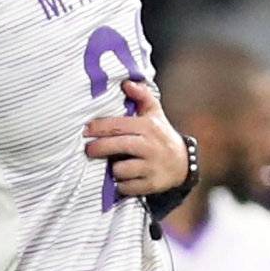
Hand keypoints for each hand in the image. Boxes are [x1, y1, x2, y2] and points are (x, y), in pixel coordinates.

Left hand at [83, 81, 188, 195]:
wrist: (184, 163)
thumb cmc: (161, 135)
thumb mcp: (155, 114)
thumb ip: (141, 96)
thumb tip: (126, 83)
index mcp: (148, 127)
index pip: (118, 126)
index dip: (99, 128)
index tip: (85, 130)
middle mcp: (150, 146)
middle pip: (117, 146)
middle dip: (98, 149)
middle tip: (88, 150)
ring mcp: (151, 167)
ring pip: (120, 169)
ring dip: (113, 169)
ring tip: (114, 165)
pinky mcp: (152, 184)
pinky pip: (127, 187)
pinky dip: (122, 185)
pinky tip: (124, 179)